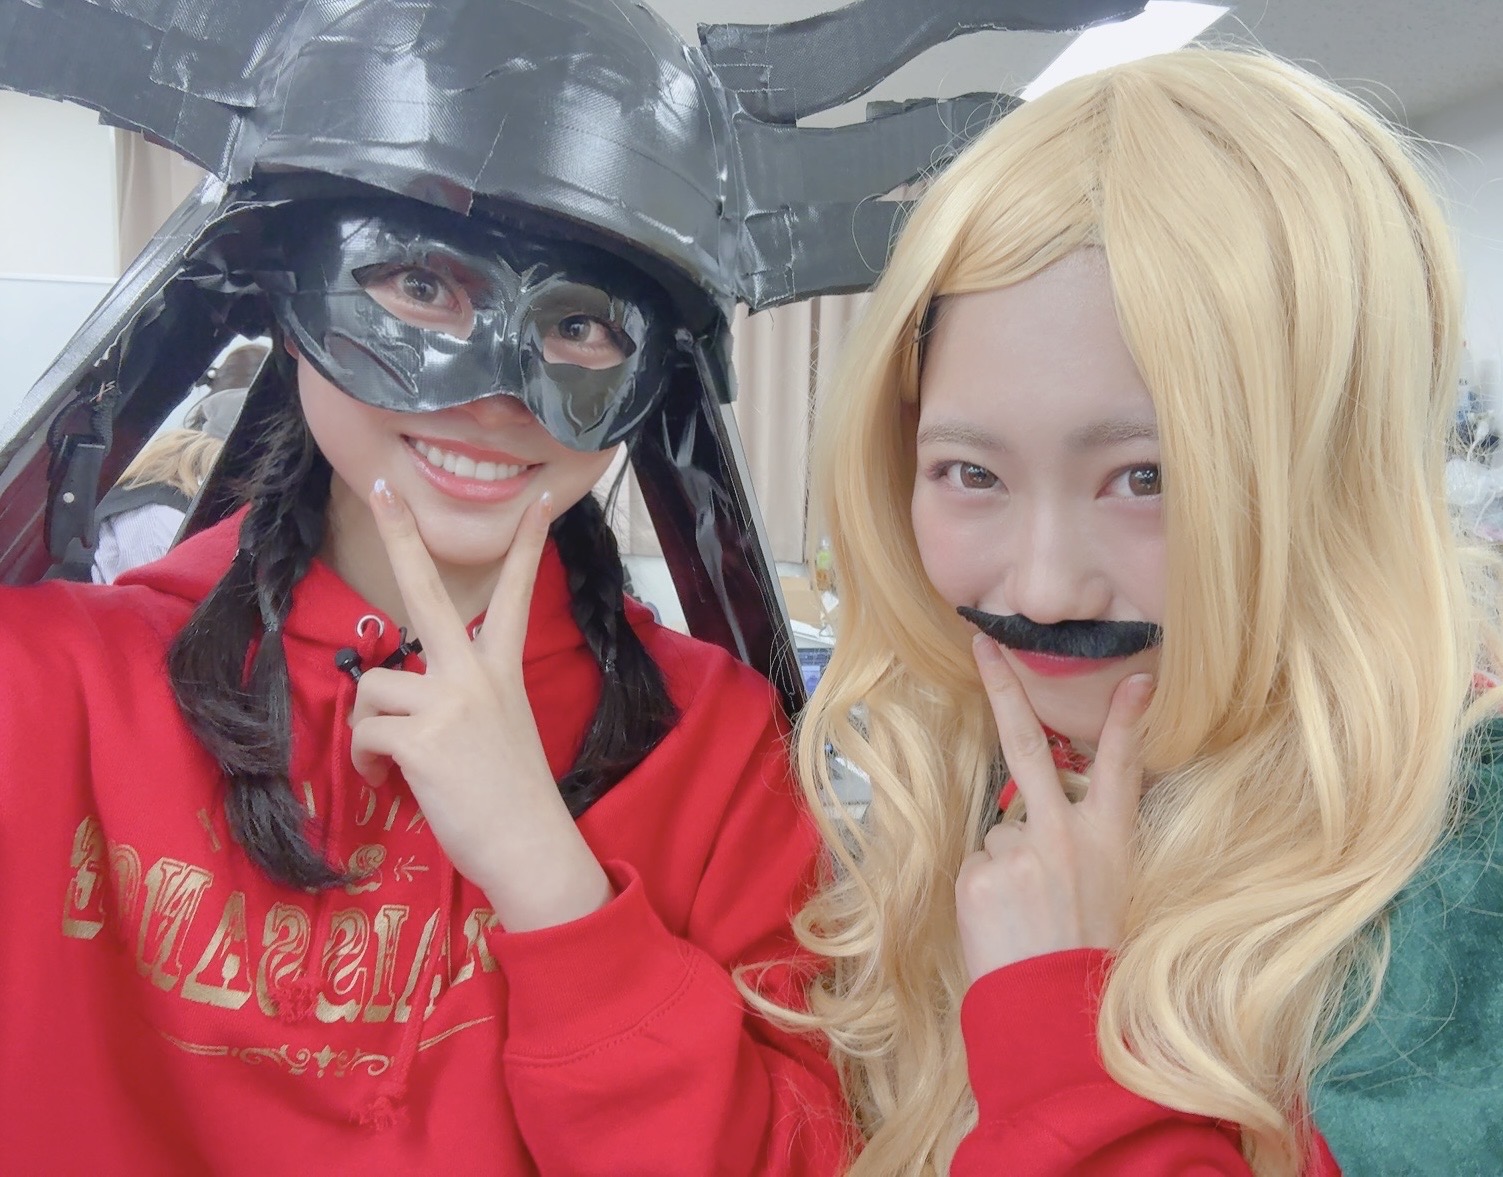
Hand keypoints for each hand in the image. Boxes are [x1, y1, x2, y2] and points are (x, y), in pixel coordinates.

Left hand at [348, 480, 612, 929]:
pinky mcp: (422, 737)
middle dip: (404, 536)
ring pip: (373, 686)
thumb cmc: (514, 798)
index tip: (541, 500)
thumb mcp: (502, 729)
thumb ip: (462, 700)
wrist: (530, 847)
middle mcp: (476, 674)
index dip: (528, 546)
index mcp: (501, 670)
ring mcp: (449, 702)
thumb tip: (407, 704)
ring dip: (371, 729)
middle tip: (381, 489)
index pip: (515, 596)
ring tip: (392, 762)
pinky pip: (364, 732)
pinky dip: (365, 762)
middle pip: (429, 592)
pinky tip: (386, 781)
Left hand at [955, 635, 1152, 982]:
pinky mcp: (979, 871)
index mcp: (1110, 840)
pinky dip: (985, 890)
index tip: (1138, 679)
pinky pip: (977, 864)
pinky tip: (1004, 922)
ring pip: (1000, 834)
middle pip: (1030, 745)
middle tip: (983, 644)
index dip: (1129, 719)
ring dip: (1007, 866)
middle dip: (1004, 688)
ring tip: (1026, 915)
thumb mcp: (1113, 892)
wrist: (1055, 1017)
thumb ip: (1080, 844)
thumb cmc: (1089, 960)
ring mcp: (1018, 848)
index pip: (1123, 766)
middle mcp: (1064, 833)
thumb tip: (1039, 815)